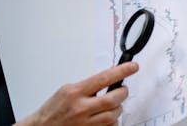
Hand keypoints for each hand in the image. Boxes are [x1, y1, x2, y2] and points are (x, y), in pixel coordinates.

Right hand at [17, 62, 137, 125]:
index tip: (133, 67)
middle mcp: (80, 108)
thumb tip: (108, 79)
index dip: (122, 71)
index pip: (104, 78)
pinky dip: (112, 122)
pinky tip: (106, 117)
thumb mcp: (67, 90)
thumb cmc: (53, 109)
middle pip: (113, 100)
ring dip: (118, 109)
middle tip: (122, 90)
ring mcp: (85, 123)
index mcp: (75, 93)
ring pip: (113, 116)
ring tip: (112, 105)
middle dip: (122, 93)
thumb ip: (88, 85)